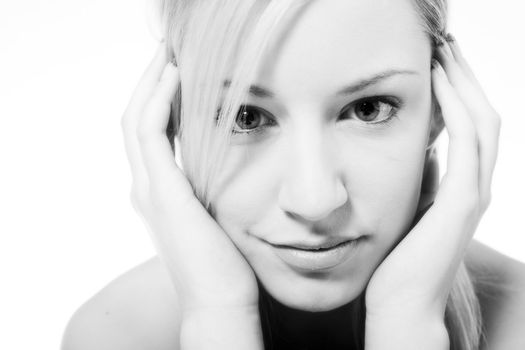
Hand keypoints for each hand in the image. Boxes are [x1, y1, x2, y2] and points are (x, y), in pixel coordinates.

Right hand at [120, 42, 258, 312]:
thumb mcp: (213, 218)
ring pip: (136, 119)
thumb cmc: (223, 264)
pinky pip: (150, 130)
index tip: (178, 77)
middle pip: (135, 121)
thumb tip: (223, 173)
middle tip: (169, 56)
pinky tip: (174, 76)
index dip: (159, 102)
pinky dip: (157, 99)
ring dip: (151, 83)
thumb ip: (207, 193)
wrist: (219, 300)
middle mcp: (146, 188)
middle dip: (150, 85)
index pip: (149, 135)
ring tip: (169, 56)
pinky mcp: (162, 190)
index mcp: (158, 193)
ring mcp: (149, 189)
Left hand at [364, 37, 500, 316]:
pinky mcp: (462, 203)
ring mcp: (474, 194)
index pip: (471, 124)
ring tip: (444, 52)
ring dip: (464, 83)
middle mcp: (477, 186)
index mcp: (464, 186)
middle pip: (484, 114)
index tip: (438, 60)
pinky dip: (456, 109)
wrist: (400, 303)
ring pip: (482, 123)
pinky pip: (467, 144)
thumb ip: (424, 178)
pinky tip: (441, 85)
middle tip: (444, 43)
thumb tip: (423, 148)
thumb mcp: (412, 206)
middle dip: (465, 76)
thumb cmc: (399, 258)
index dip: (459, 89)